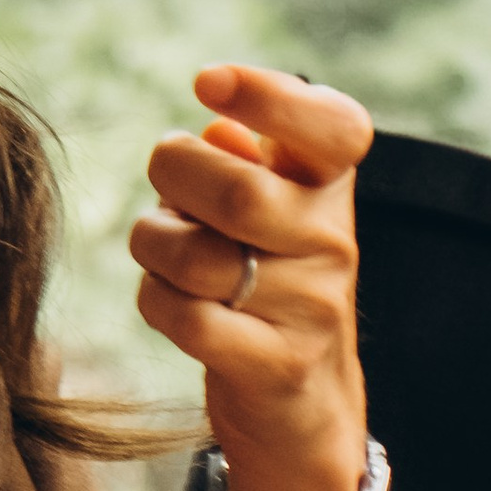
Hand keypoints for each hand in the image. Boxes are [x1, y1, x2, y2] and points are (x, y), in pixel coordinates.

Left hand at [130, 64, 372, 490]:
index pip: (335, 129)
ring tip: (165, 250)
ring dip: (155, 245)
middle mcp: (335, 242)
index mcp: (332, 189)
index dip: (272, 97)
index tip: (208, 82)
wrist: (303, 408)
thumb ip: (244, 160)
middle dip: (172, 177)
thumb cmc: (265, 285)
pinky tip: (171, 301)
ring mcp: (311, 308)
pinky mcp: (277, 366)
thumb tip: (218, 130)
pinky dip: (157, 301)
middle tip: (165, 185)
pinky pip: (187, 317)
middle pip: (237, 190)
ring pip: (199, 256)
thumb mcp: (266, 212)